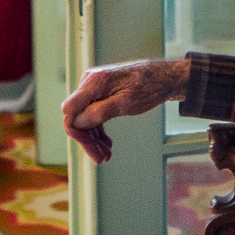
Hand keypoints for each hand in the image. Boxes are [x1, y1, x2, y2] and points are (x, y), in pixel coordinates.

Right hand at [58, 57, 187, 162]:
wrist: (164, 77)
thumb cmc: (149, 86)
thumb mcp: (125, 104)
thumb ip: (99, 112)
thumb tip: (77, 123)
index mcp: (94, 83)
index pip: (70, 110)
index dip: (76, 131)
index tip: (89, 147)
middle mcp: (90, 83)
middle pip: (77, 116)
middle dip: (87, 139)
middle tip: (100, 158)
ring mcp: (95, 88)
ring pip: (85, 118)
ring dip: (94, 138)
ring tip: (106, 154)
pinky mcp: (101, 92)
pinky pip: (94, 113)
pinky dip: (99, 129)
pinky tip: (106, 143)